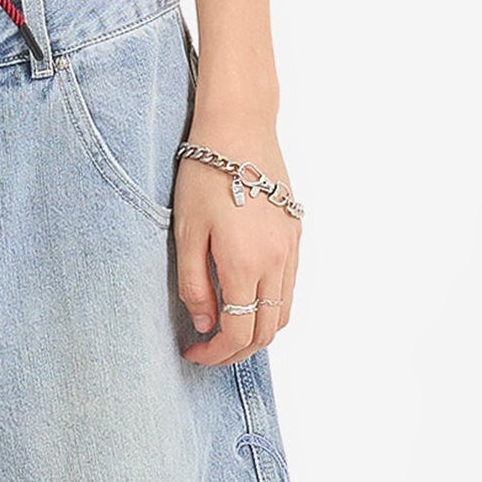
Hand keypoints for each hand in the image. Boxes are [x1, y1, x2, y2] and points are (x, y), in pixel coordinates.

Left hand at [173, 123, 301, 364]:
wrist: (238, 127)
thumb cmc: (203, 174)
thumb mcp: (185, 230)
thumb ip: (194, 283)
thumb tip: (205, 325)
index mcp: (244, 265)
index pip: (237, 333)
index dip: (215, 354)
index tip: (192, 354)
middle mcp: (276, 262)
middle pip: (266, 331)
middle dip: (237, 351)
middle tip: (208, 350)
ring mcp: (291, 248)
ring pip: (284, 312)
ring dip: (258, 330)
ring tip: (226, 327)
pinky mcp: (296, 233)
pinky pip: (290, 284)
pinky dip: (272, 304)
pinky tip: (246, 295)